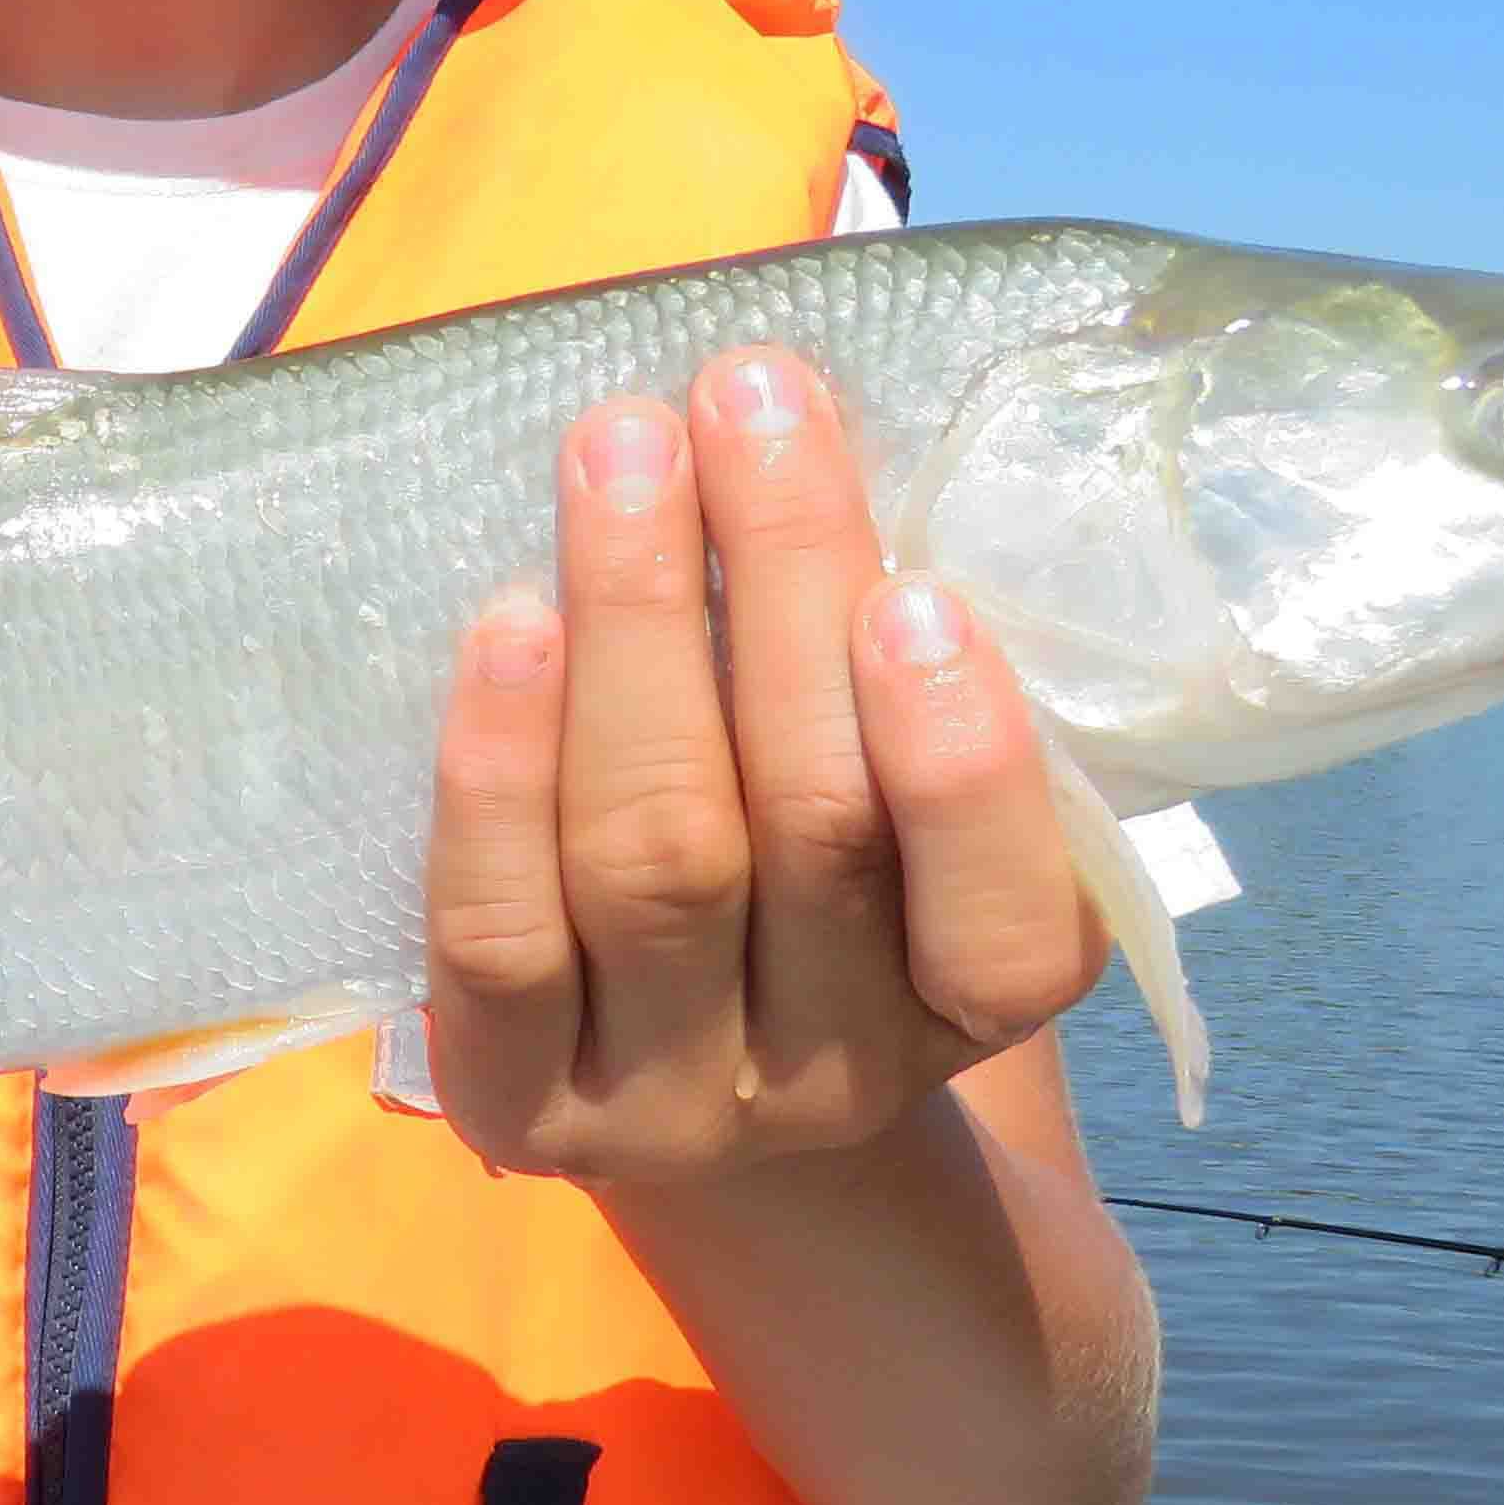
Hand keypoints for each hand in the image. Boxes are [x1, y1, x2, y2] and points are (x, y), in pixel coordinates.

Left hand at [418, 346, 1107, 1190]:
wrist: (675, 1086)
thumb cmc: (810, 875)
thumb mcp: (905, 806)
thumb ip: (900, 671)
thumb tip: (822, 438)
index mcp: (971, 1009)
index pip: (1003, 929)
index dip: (961, 769)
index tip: (915, 590)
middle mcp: (832, 1077)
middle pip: (813, 834)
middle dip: (782, 590)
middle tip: (751, 397)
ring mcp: (663, 1104)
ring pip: (656, 861)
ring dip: (640, 626)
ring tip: (625, 450)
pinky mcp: (510, 1108)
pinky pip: (500, 934)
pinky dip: (504, 770)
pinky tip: (510, 620)